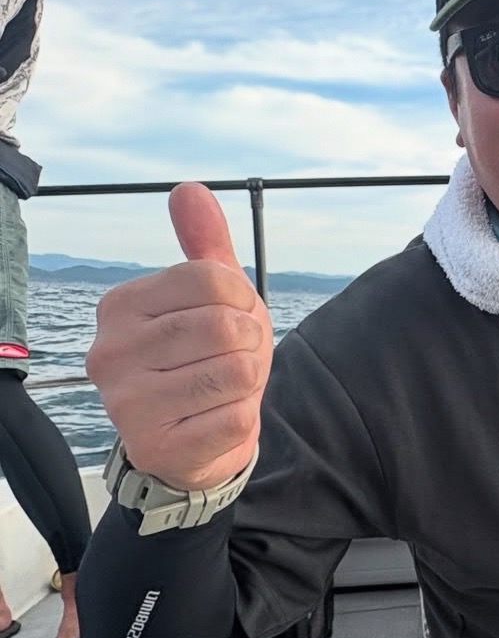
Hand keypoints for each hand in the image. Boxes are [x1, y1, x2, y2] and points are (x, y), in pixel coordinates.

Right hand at [86, 182, 272, 490]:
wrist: (194, 442)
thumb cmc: (203, 359)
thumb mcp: (210, 299)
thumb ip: (205, 247)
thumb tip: (188, 190)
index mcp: (119, 306)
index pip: (209, 278)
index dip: (243, 298)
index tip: (236, 318)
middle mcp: (110, 352)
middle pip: (223, 326)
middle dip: (250, 343)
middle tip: (234, 358)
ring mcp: (128, 404)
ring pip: (235, 371)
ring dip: (249, 380)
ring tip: (226, 388)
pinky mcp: (158, 447)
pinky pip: (238, 419)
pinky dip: (244, 418)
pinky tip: (219, 420)